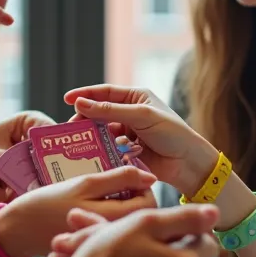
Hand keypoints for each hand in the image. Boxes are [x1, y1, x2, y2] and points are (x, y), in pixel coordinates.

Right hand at [0, 166, 157, 256]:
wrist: (15, 233)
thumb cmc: (45, 205)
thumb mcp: (82, 185)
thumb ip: (119, 179)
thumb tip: (152, 178)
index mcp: (116, 222)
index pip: (150, 207)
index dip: (144, 188)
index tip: (130, 177)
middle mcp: (115, 241)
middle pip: (140, 218)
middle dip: (133, 198)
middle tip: (116, 184)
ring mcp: (104, 250)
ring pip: (126, 226)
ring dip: (120, 209)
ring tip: (101, 198)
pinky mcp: (93, 254)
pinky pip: (111, 236)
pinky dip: (106, 223)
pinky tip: (90, 214)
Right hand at [64, 84, 217, 193]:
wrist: (189, 163)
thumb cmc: (172, 133)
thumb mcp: (141, 116)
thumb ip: (110, 110)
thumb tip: (81, 103)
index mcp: (136, 98)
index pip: (106, 93)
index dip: (86, 95)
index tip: (67, 98)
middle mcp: (131, 113)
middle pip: (101, 113)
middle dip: (86, 119)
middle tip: (71, 127)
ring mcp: (129, 133)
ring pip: (103, 132)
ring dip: (93, 136)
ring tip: (79, 142)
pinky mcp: (128, 152)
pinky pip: (108, 149)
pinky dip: (101, 151)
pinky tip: (93, 155)